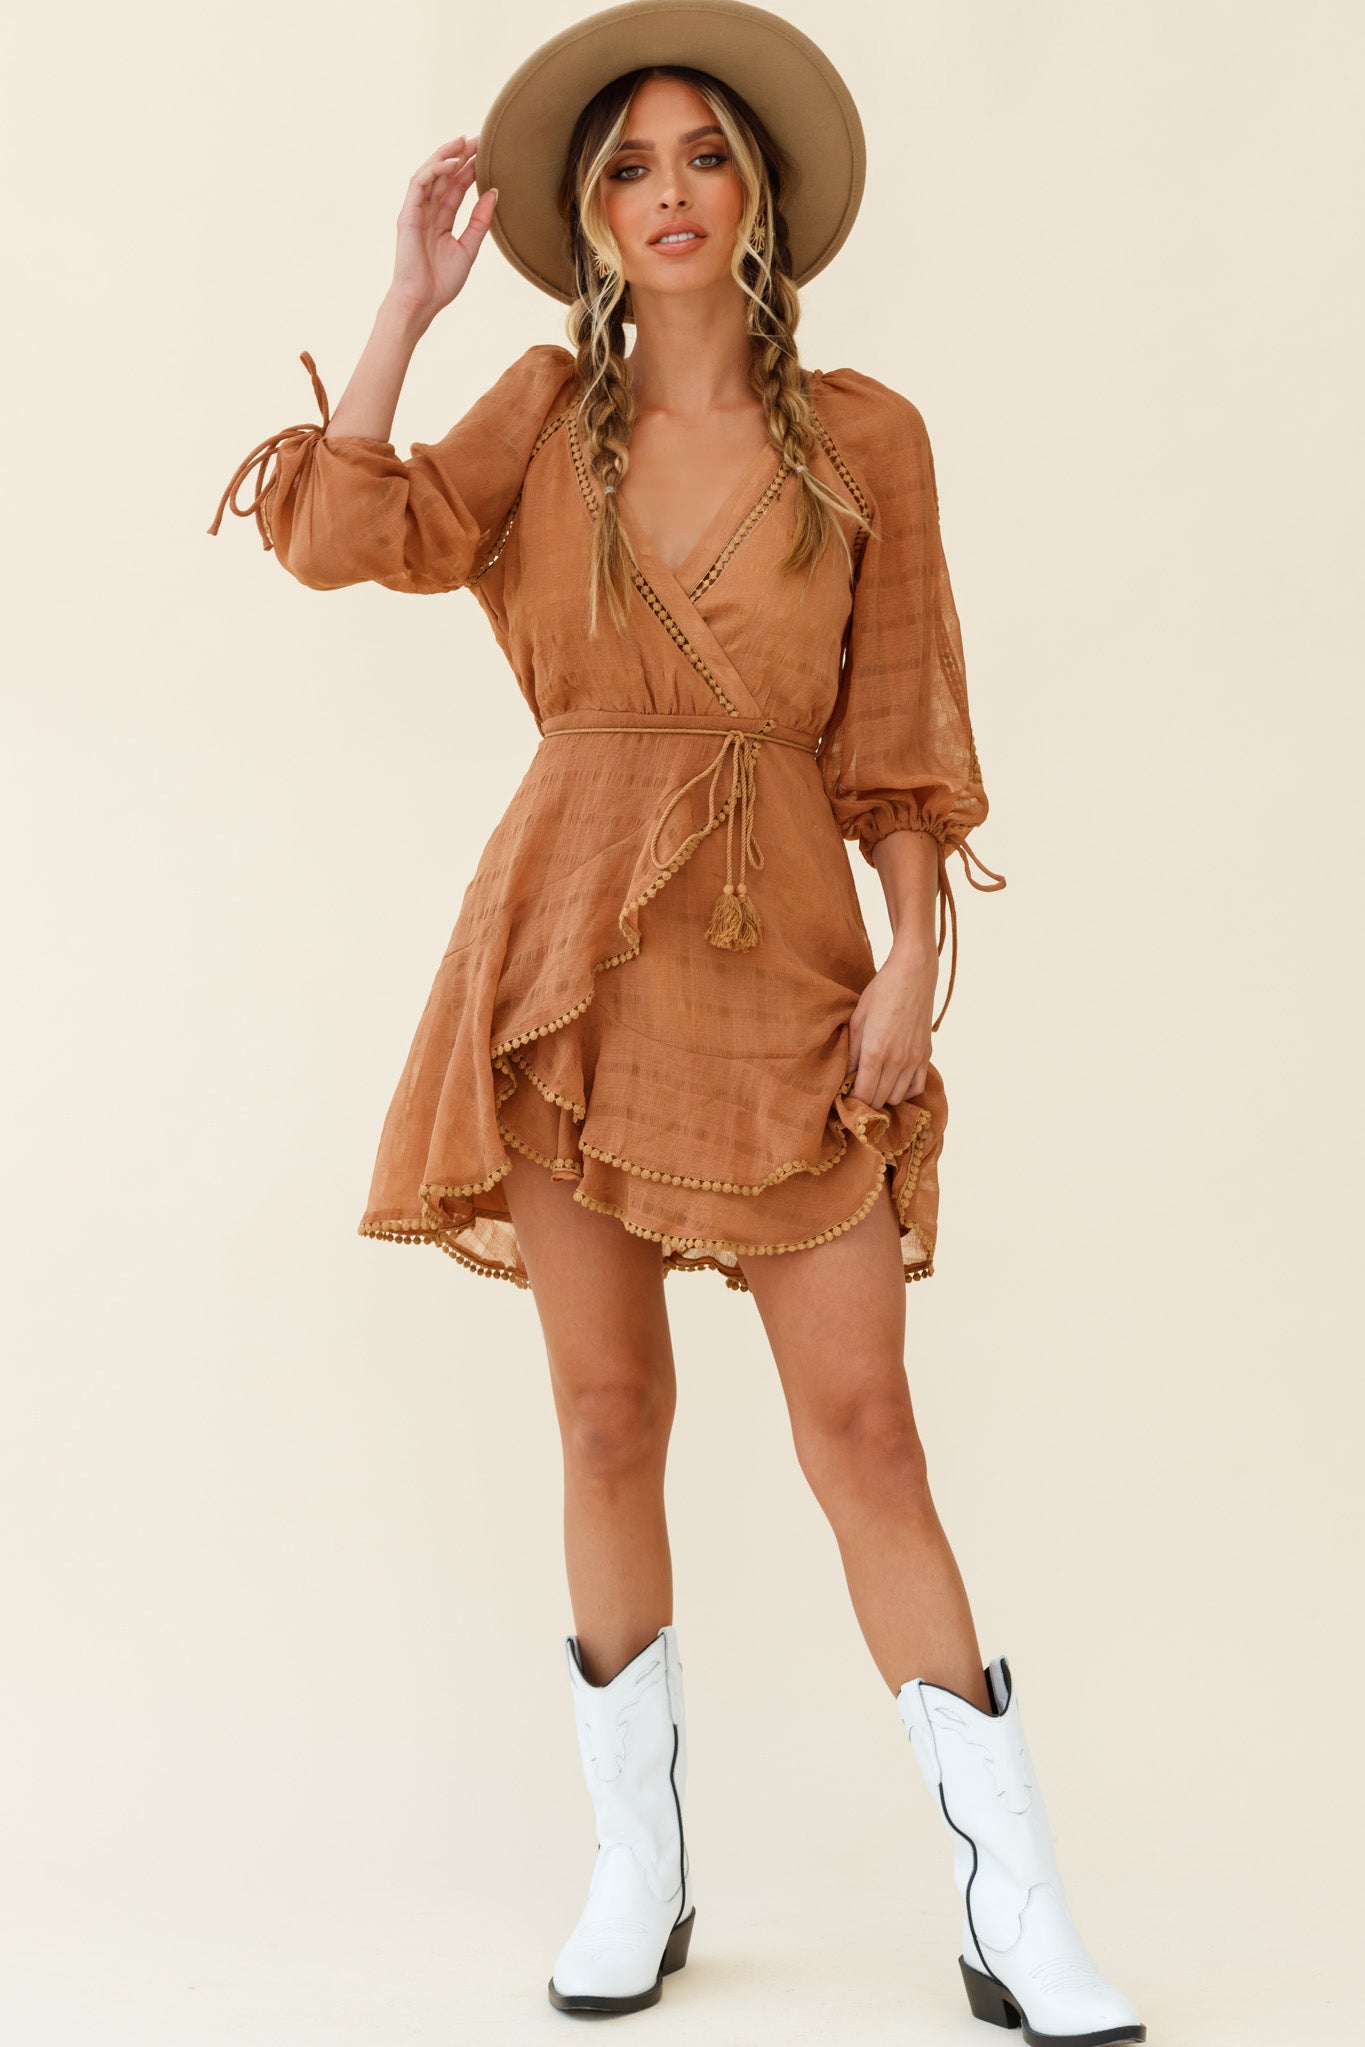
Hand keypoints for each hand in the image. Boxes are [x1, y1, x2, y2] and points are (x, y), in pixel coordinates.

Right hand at [387, 135, 496, 324]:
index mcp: (441, 219)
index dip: (470, 169)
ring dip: (446, 155)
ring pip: (429, 173)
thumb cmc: (442, 282)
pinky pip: (419, 184)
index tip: (487, 153)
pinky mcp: (407, 214)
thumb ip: (480, 220)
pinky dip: (435, 170)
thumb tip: (495, 192)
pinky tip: (452, 164)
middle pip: (443, 175)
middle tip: (479, 139)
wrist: (422, 302)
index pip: (456, 186)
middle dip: (459, 155)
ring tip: (464, 142)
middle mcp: (427, 211)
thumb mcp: (468, 248)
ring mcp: (416, 211)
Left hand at [844, 946, 936, 1107]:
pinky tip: (893, 1081)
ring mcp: (914, 1059)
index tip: (844, 1096)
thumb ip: (851, 1053)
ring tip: (873, 1085)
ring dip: (883, 1096)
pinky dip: (905, 1091)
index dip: (851, 1100)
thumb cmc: (880, 992)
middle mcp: (897, 1060)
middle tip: (855, 1091)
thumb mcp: (857, 1020)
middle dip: (865, 1100)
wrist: (913, 973)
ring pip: (898, 1097)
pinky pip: (917, 1087)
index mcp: (875, 1051)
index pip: (863, 1094)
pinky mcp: (926, 1054)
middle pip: (879, 1099)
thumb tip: (844, 1077)